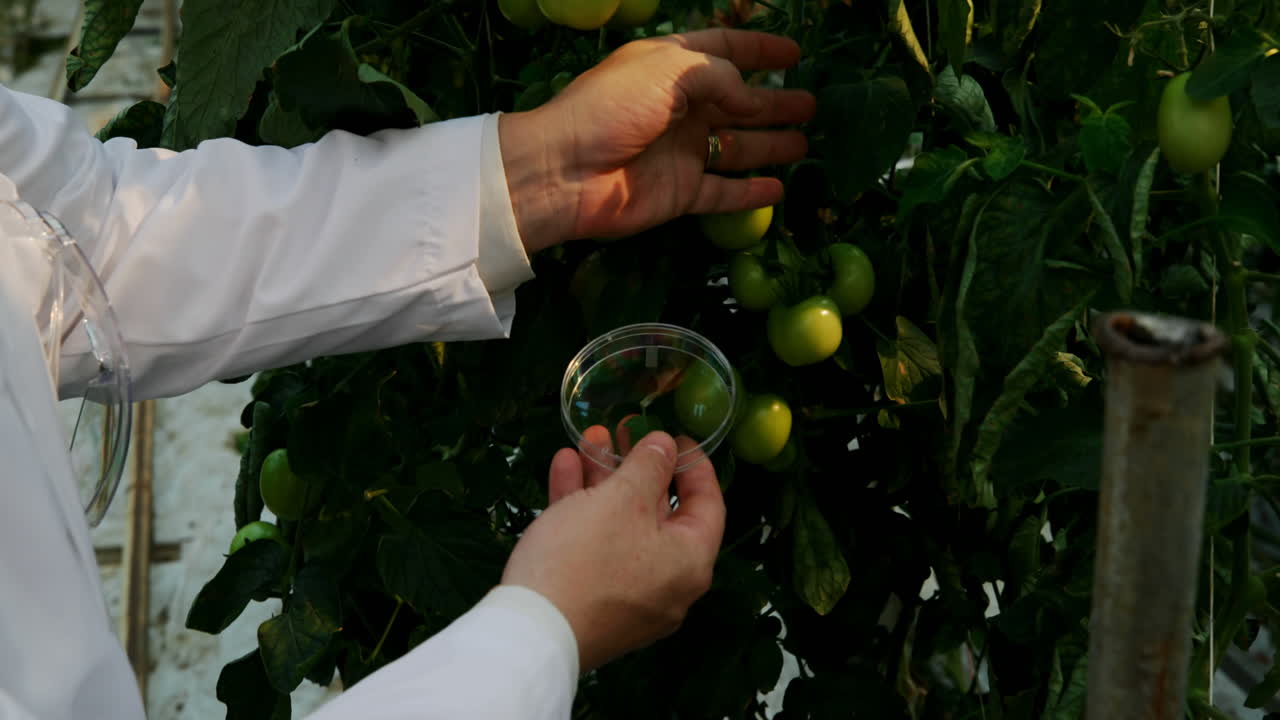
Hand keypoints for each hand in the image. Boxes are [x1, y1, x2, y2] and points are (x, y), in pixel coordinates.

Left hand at [500, 29, 816, 252]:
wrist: (565, 171)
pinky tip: (778, 189)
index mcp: (671, 67)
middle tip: (812, 105)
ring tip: (805, 143)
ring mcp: (680, 152)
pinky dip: (751, 193)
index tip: (795, 55)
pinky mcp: (679, 193)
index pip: (724, 51)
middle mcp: (679, 108)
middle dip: (774, 103)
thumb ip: (721, 78)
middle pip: (738, 102)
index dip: (759, 50)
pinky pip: (724, 193)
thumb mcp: (669, 70)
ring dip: (770, 145)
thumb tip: (752, 100)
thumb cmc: (612, 108)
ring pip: (736, 147)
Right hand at [500, 428, 725, 671]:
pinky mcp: (591, 600)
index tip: (677, 437)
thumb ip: (648, 465)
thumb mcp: (621, 499)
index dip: (693, 465)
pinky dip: (582, 507)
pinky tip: (564, 468)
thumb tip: (666, 446)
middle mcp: (667, 583)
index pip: (707, 505)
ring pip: (621, 524)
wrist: (530, 634)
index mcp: (689, 561)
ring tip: (587, 438)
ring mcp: (627, 595)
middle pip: (657, 512)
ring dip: (604, 479)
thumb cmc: (586, 558)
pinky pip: (596, 545)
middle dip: (635, 465)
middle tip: (621, 429)